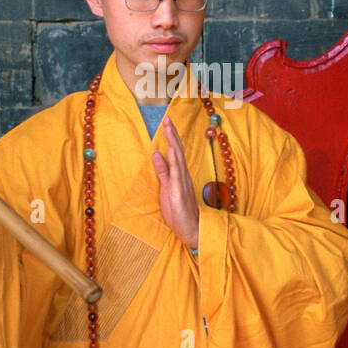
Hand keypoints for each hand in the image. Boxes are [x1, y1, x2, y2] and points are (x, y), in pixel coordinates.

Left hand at [151, 115, 199, 247]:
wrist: (190, 228)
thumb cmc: (178, 210)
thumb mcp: (166, 187)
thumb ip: (162, 171)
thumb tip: (156, 153)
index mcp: (179, 174)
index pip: (175, 152)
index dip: (171, 137)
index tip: (167, 122)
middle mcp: (183, 175)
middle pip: (177, 150)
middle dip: (172, 134)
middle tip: (167, 119)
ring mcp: (182, 182)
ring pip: (178, 158)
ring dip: (173, 142)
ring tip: (169, 128)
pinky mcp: (180, 191)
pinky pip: (177, 174)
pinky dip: (175, 161)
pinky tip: (171, 151)